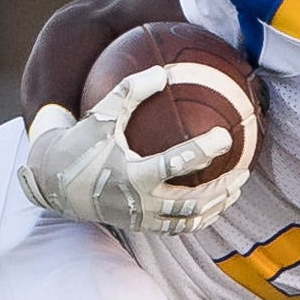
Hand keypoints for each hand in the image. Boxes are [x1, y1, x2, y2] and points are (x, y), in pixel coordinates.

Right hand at [15, 70, 244, 233]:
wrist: (54, 183)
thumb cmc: (80, 143)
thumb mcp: (101, 114)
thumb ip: (130, 91)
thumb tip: (163, 71)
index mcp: (131, 175)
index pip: (176, 164)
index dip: (204, 150)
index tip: (226, 135)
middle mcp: (139, 202)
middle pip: (193, 201)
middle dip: (223, 188)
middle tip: (244, 170)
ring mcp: (142, 219)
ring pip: (190, 219)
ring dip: (218, 205)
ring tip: (237, 188)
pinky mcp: (142, 227)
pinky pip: (179, 227)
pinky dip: (201, 218)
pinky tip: (217, 202)